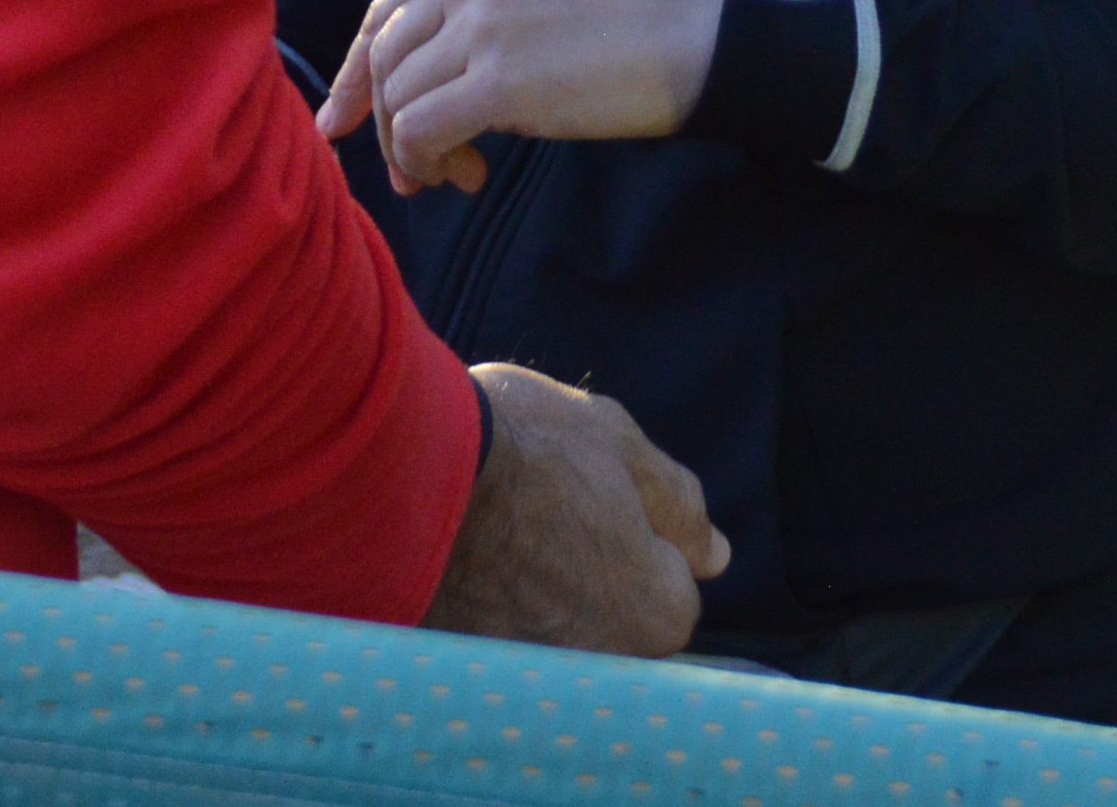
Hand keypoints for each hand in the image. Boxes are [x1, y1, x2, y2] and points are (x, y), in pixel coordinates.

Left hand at [321, 0, 726, 196]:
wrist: (690, 37)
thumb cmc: (621, 24)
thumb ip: (466, 16)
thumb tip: (403, 93)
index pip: (385, 12)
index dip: (355, 73)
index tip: (343, 120)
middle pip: (383, 58)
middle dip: (386, 123)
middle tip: (415, 172)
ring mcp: (480, 21)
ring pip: (397, 97)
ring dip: (415, 150)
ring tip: (461, 172)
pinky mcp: (499, 77)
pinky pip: (421, 128)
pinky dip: (428, 160)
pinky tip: (464, 174)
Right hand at [427, 363, 728, 655]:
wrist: (399, 466)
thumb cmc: (523, 443)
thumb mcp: (617, 443)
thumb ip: (678, 503)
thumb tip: (716, 553)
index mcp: (656, 612)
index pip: (665, 583)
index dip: (629, 528)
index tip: (582, 492)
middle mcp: (601, 662)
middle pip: (604, 613)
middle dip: (578, 571)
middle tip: (530, 509)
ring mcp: (529, 674)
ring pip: (545, 626)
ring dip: (525, 589)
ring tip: (483, 526)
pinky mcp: (464, 670)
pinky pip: (486, 635)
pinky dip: (475, 605)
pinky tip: (448, 551)